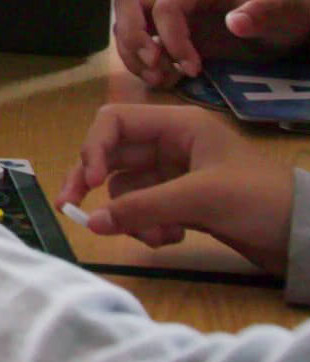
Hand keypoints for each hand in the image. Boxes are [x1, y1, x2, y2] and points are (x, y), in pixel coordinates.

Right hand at [58, 103, 293, 273]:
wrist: (304, 235)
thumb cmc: (257, 199)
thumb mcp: (199, 198)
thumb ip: (142, 208)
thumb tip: (90, 222)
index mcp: (177, 125)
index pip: (114, 123)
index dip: (93, 149)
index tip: (85, 184)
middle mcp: (170, 144)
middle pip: (113, 157)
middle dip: (95, 185)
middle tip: (73, 211)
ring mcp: (174, 174)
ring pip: (126, 189)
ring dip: (132, 215)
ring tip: (159, 236)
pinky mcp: (180, 202)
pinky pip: (144, 208)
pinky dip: (148, 225)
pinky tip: (172, 238)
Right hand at [112, 0, 309, 86]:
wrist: (280, 21)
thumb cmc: (281, 12)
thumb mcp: (281, 10)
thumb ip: (261, 14)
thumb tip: (235, 23)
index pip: (166, 3)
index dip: (171, 38)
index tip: (192, 69)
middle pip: (128, 2)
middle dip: (133, 37)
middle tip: (154, 67)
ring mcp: (164, 4)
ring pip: (124, 20)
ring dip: (132, 53)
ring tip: (159, 79)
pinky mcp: (162, 26)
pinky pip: (135, 38)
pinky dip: (139, 60)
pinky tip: (164, 78)